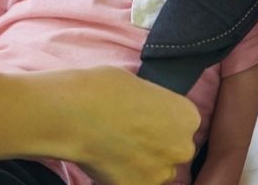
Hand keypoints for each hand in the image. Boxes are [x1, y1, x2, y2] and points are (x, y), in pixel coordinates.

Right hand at [0, 67, 198, 184]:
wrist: (70, 115)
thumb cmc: (98, 89)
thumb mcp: (135, 83)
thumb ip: (151, 103)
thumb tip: (146, 111)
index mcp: (187, 115)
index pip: (183, 123)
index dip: (161, 122)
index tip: (142, 119)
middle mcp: (182, 146)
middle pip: (174, 150)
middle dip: (155, 146)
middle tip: (126, 136)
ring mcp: (161, 172)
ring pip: (155, 170)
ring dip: (141, 163)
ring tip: (112, 148)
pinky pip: (135, 182)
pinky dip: (122, 175)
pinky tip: (104, 160)